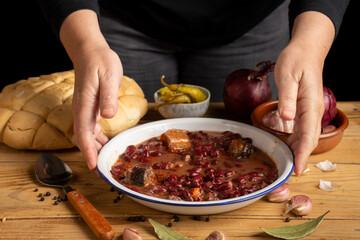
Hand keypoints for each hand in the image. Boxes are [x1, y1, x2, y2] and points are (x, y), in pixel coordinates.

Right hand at [59, 10, 122, 169]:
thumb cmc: (100, 62)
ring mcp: (85, 109)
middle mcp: (82, 110)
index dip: (87, 152)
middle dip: (92, 155)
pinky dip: (99, 139)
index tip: (93, 166)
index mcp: (85, 105)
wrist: (90, 51)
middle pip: (84, 138)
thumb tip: (108, 116)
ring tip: (107, 161)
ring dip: (96, 149)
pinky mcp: (91, 108)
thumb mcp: (109, 76)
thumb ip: (108, 96)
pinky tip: (107, 144)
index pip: (83, 134)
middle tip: (104, 170)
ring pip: (88, 135)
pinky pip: (92, 128)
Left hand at [275, 44, 323, 174]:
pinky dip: (295, 139)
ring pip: (305, 135)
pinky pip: (301, 128)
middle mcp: (312, 110)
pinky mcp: (304, 107)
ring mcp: (310, 109)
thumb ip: (287, 97)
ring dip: (297, 149)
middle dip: (300, 156)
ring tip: (286, 163)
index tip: (297, 170)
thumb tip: (287, 118)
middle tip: (287, 172)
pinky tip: (286, 144)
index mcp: (310, 105)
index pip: (308, 135)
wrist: (306, 50)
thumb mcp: (288, 76)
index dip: (303, 154)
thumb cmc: (296, 60)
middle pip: (308, 139)